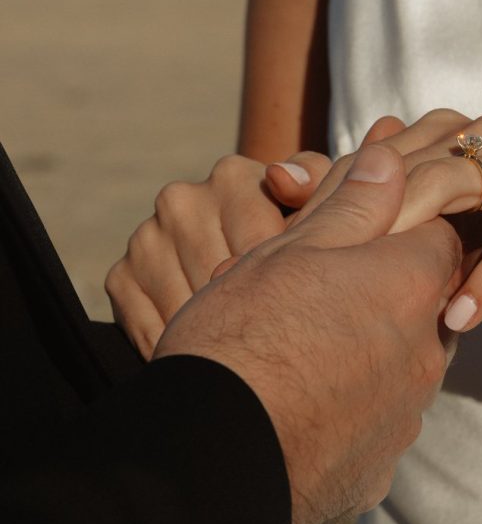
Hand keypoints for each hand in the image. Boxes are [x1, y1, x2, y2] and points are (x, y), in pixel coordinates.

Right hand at [106, 151, 330, 358]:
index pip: (262, 248)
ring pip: (186, 311)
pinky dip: (182, 346)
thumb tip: (280, 177)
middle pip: (222, 283)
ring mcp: (146, 238)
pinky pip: (149, 329)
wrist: (241, 257)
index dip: (287, 283)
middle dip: (255, 311)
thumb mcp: (320, 204)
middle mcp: (180, 200)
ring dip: (218, 335)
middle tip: (275, 326)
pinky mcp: (119, 277)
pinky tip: (209, 345)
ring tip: (246, 339)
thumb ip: (315, 183)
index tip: (299, 297)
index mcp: (232, 176)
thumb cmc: (294, 230)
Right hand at [153, 144, 461, 523]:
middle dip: (385, 292)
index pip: (439, 237)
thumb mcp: (290, 251)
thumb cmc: (242, 336)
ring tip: (303, 352)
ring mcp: (406, 415)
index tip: (357, 236)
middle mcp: (425, 351)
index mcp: (409, 285)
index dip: (400, 229)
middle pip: (424, 303)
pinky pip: (378, 422)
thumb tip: (390, 154)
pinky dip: (352, 408)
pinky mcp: (380, 467)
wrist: (206, 458)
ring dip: (369, 350)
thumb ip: (353, 203)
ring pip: (401, 363)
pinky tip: (304, 405)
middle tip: (319, 296)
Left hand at [285, 109, 481, 329]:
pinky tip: (459, 318)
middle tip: (314, 262)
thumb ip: (394, 218)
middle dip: (363, 210)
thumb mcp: (453, 227)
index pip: (379, 153)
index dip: (329, 182)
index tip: (280, 219)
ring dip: (419, 240)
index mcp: (452, 135)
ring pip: (461, 188)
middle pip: (410, 164)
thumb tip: (306, 211)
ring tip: (381, 292)